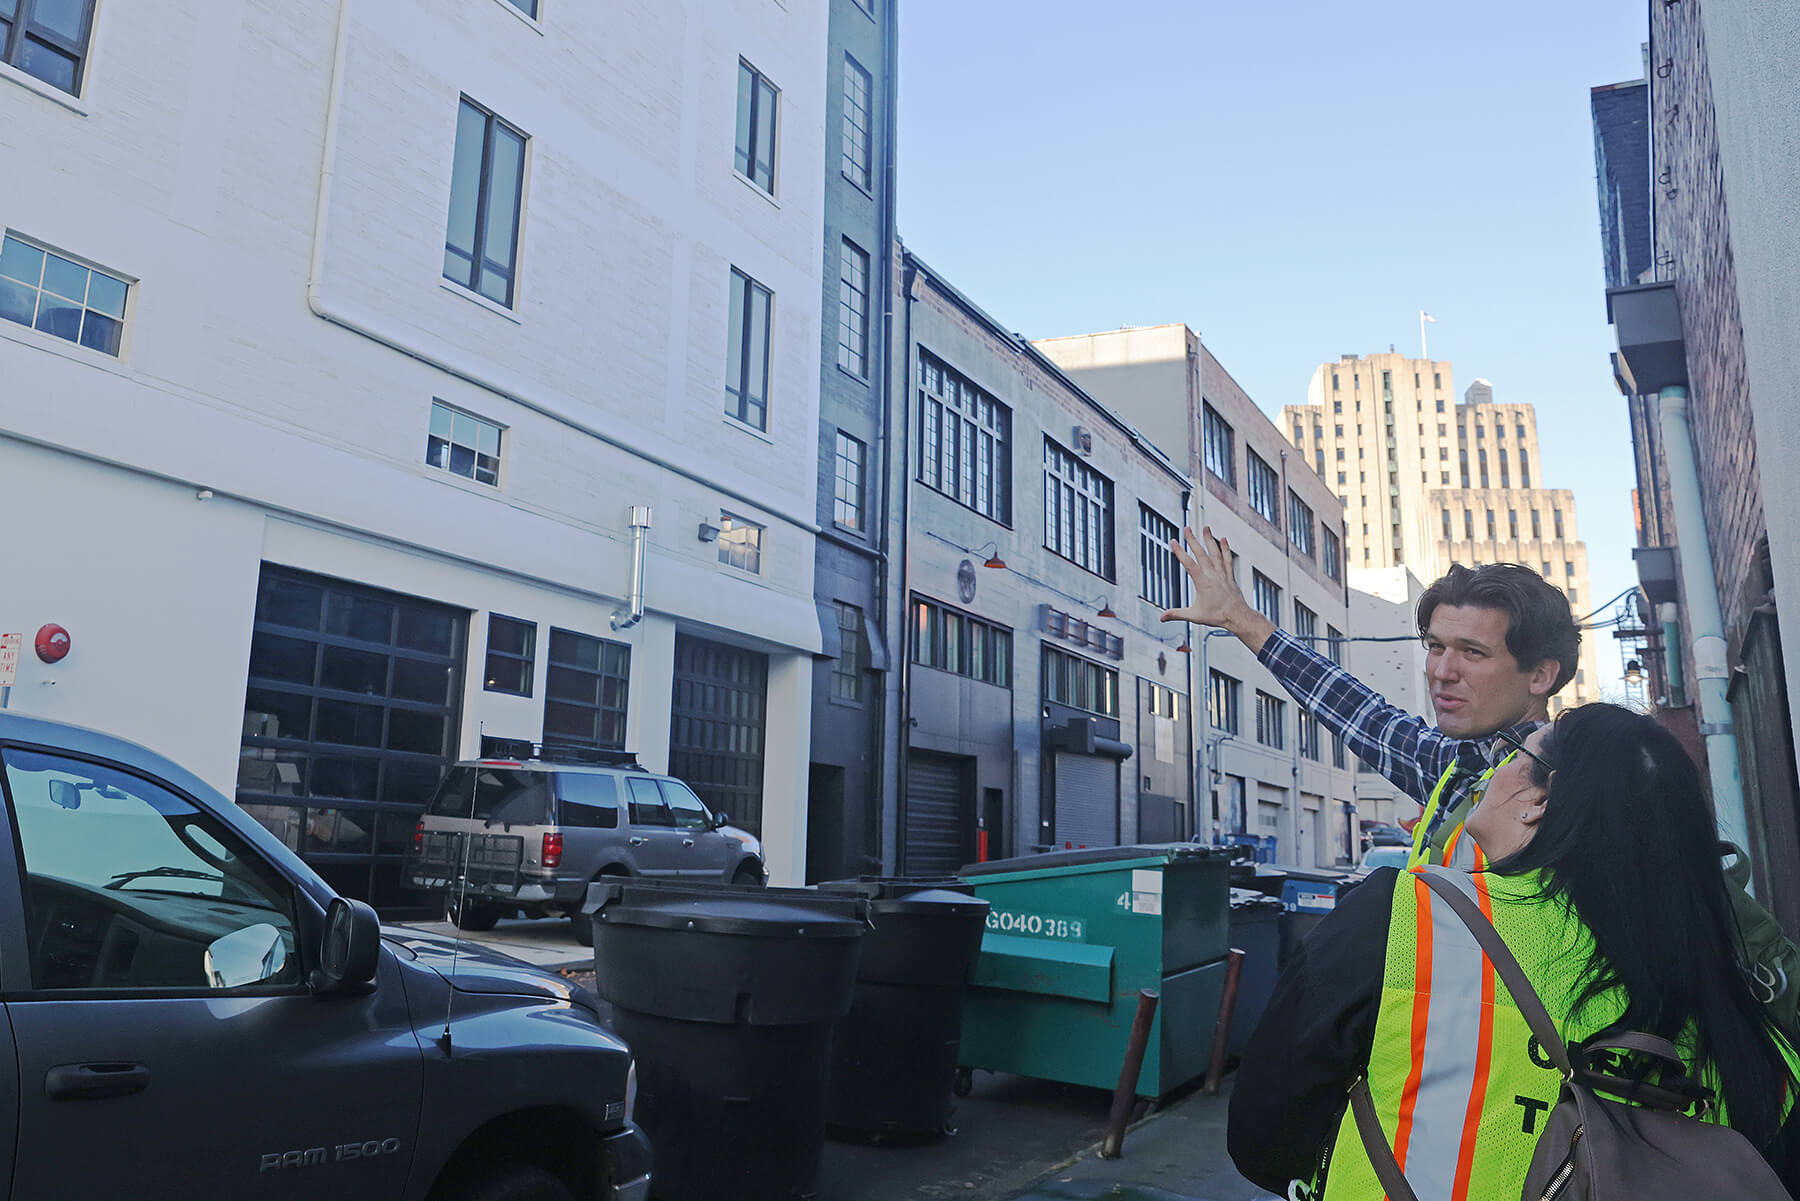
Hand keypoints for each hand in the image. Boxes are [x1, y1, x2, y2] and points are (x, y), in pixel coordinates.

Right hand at [1160, 525, 1275, 652]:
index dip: (1179, 552)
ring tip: (1205, 527)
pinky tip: (1223, 539)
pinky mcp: (1230, 575)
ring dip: (1209, 539)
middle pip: (1201, 553)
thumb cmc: (1217, 616)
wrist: (1237, 616)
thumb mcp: (1194, 615)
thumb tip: (1162, 617)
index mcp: (1202, 582)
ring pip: (1215, 553)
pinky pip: (1227, 559)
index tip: (1173, 541)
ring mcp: (1222, 573)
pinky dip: (1225, 549)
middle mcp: (1212, 575)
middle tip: (1187, 528)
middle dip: (1192, 540)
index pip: (1188, 564)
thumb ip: (1177, 614)